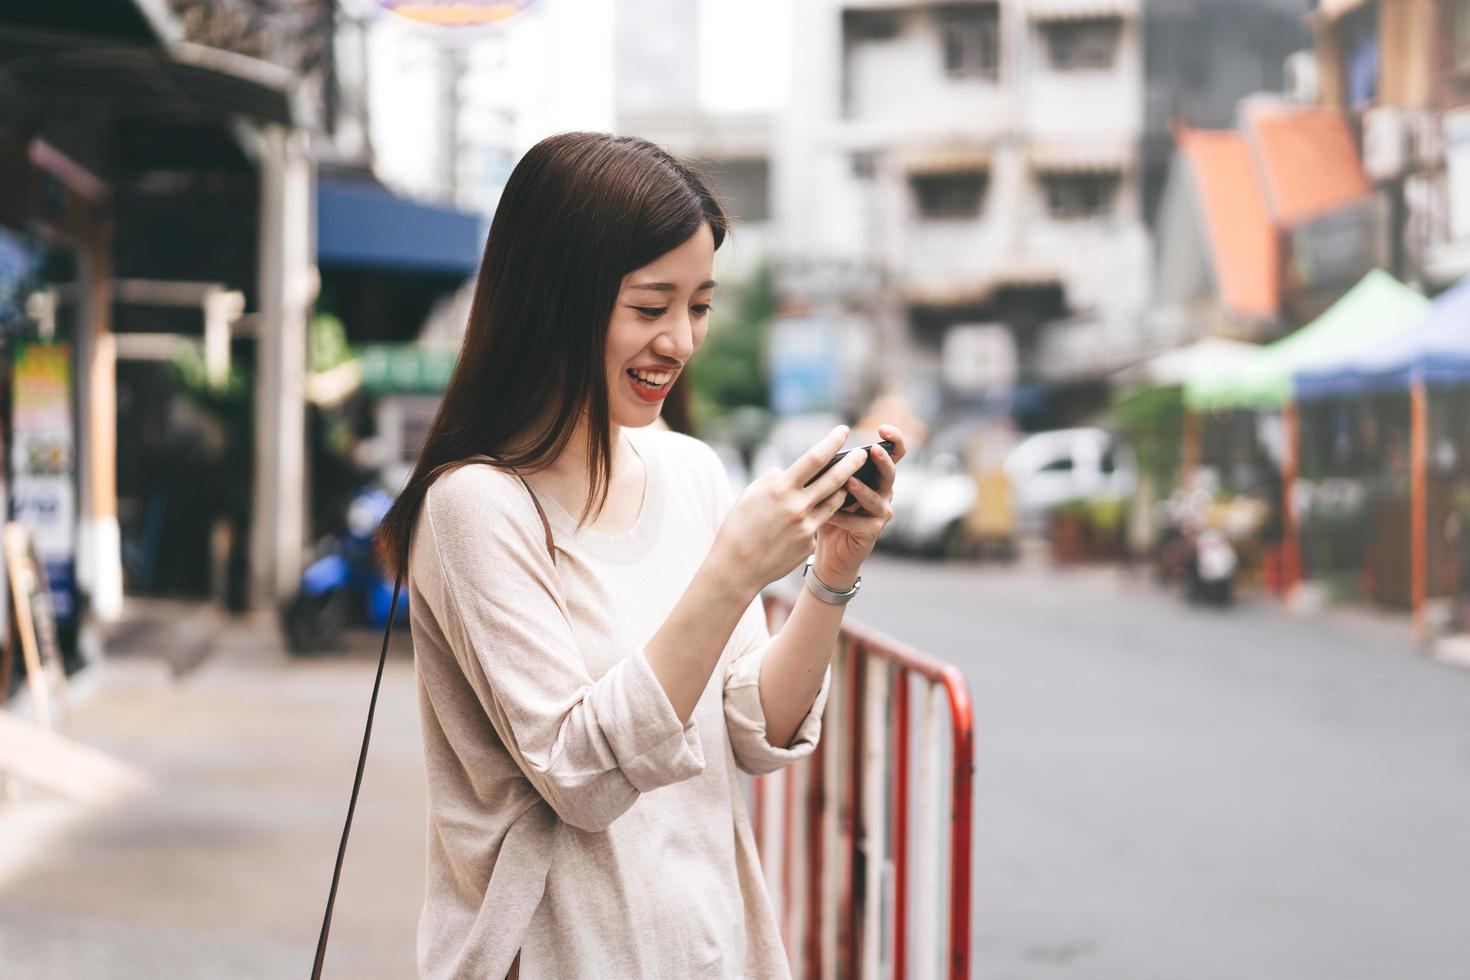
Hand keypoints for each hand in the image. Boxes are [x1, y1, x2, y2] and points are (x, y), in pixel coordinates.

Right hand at [707, 425, 871, 596]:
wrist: (737, 568)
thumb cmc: (738, 527)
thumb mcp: (749, 495)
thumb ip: (772, 479)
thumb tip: (787, 472)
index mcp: (780, 489)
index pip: (814, 458)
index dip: (832, 442)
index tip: (843, 430)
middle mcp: (797, 507)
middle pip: (834, 479)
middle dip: (852, 463)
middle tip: (863, 453)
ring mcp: (806, 527)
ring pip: (834, 502)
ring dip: (842, 490)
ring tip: (847, 481)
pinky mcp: (809, 544)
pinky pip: (818, 523)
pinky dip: (817, 515)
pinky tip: (810, 517)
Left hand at [813, 424, 906, 588]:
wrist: (829, 552)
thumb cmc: (828, 513)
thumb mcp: (828, 486)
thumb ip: (829, 470)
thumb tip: (818, 451)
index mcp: (876, 476)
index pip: (894, 454)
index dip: (894, 440)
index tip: (882, 429)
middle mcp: (884, 492)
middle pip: (890, 473)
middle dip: (883, 460)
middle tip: (872, 450)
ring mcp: (881, 513)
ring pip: (877, 498)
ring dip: (862, 490)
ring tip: (849, 482)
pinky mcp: (872, 532)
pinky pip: (860, 522)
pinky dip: (844, 517)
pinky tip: (830, 515)